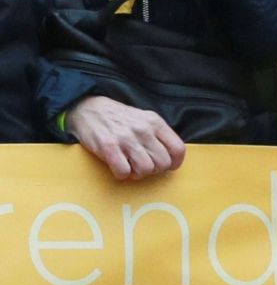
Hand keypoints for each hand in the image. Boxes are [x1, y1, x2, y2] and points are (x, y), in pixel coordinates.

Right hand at [66, 96, 184, 179]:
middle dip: (155, 170)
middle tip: (144, 166)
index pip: (178, 149)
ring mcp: (126, 139)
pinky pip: (124, 172)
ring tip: (131, 166)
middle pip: (163, 163)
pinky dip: (122, 174)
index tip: (168, 166)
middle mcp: (144, 130)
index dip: (175, 163)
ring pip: (146, 169)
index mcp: (156, 123)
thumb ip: (159, 135)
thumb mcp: (145, 119)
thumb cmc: (121, 119)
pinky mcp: (109, 147)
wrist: (91, 109)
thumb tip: (171, 156)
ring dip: (138, 173)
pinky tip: (119, 166)